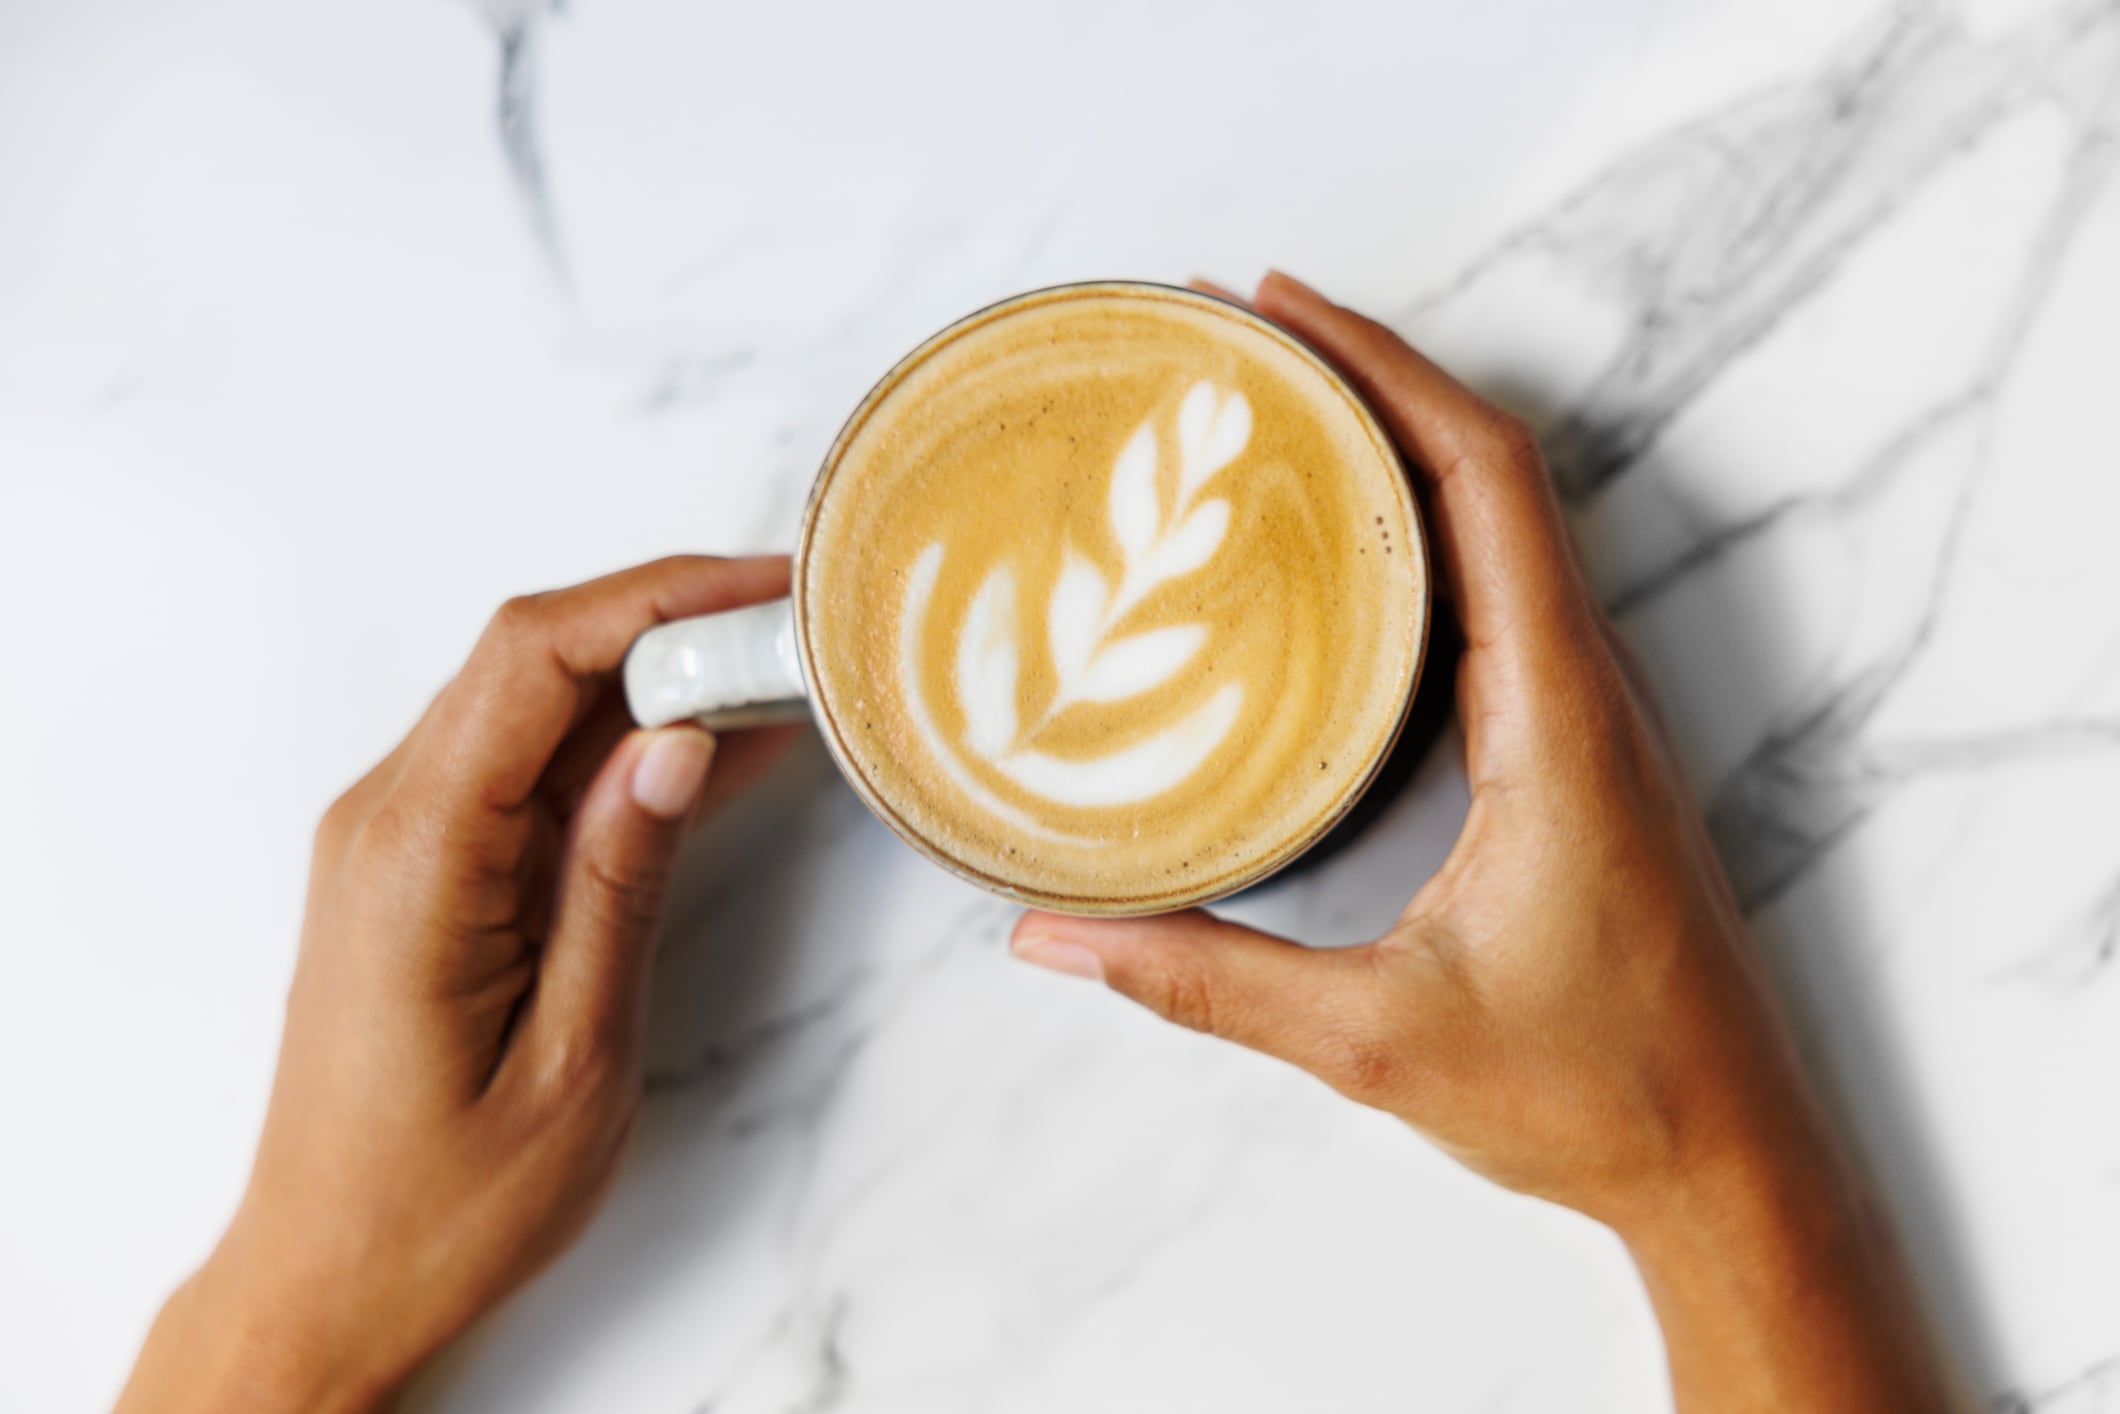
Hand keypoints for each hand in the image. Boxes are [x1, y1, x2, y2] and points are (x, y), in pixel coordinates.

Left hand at [116, 556, 794, 1413]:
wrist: (328, 1278)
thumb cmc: (442, 1202)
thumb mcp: (570, 1057)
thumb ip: (618, 883)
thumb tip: (680, 741)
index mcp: (416, 857)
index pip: (534, 661)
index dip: (658, 598)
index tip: (767, 588)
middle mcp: (388, 822)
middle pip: (534, 660)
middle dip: (671, 622)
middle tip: (798, 627)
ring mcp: (400, 841)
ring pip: (535, 705)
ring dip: (654, 679)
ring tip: (778, 676)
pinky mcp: (426, 869)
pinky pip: (528, 769)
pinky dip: (621, 746)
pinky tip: (714, 748)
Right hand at [1011, 274, 1947, 1410]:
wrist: (1728, 1161)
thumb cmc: (1591, 1094)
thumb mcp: (1372, 1040)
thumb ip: (1203, 981)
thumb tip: (1053, 935)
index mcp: (1553, 720)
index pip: (1482, 484)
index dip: (1382, 372)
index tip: (1277, 311)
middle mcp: (1583, 692)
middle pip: (1490, 470)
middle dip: (1369, 378)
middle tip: (1239, 340)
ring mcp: (1586, 717)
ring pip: (1502, 526)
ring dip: (1397, 447)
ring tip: (1273, 414)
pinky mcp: (1572, 754)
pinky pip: (1498, 596)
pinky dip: (1418, 534)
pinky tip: (1337, 557)